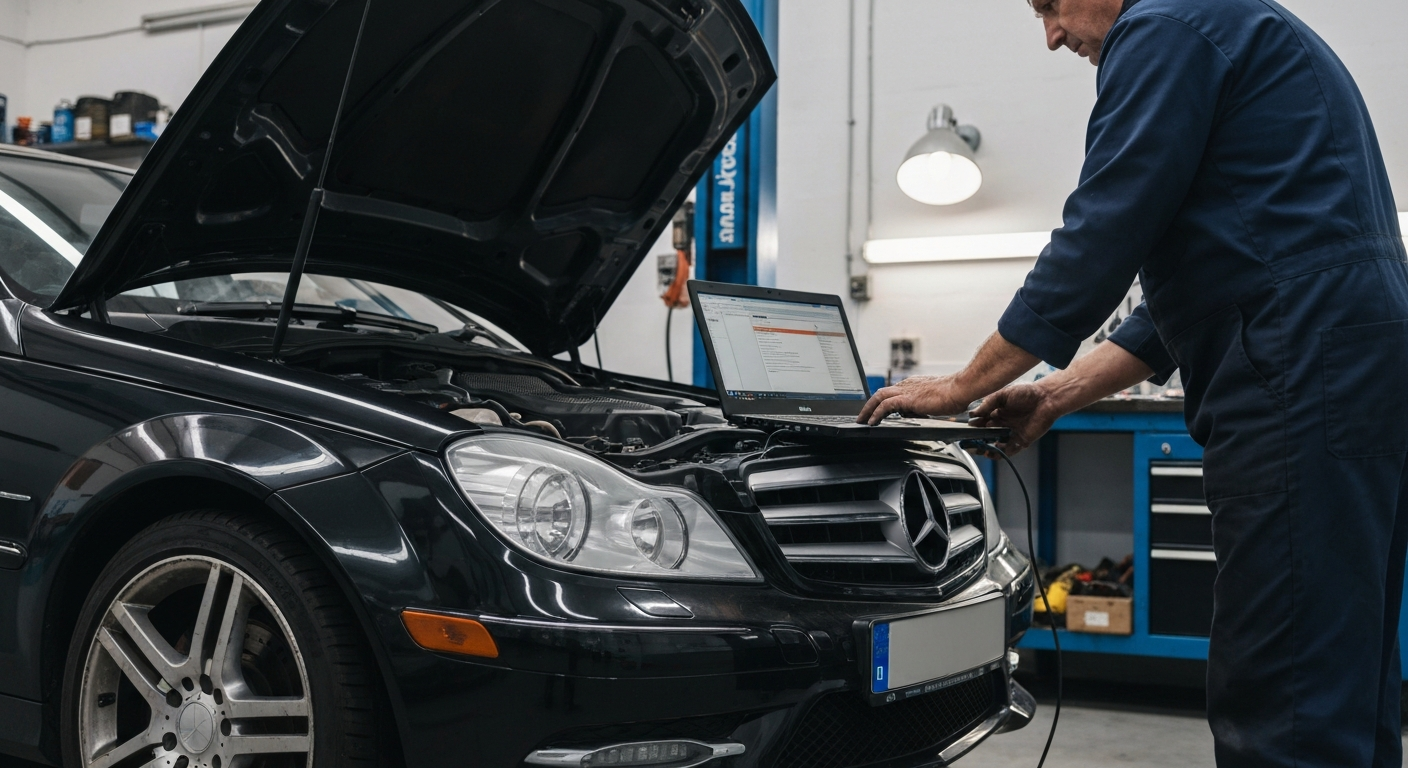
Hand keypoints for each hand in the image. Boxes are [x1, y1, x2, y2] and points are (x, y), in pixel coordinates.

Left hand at [857, 376, 971, 424]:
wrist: (960, 388)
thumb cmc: (955, 394)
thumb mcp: (936, 402)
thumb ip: (926, 407)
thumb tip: (924, 414)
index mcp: (914, 385)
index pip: (892, 392)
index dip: (882, 402)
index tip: (875, 411)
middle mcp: (907, 385)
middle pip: (881, 393)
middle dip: (869, 405)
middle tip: (862, 417)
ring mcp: (906, 390)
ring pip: (879, 396)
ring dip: (868, 409)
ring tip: (862, 420)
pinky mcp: (908, 398)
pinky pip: (885, 405)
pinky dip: (876, 413)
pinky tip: (872, 422)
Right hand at [967, 383, 1058, 455]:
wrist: (1047, 399)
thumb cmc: (1027, 393)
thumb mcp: (1003, 394)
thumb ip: (988, 404)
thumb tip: (973, 413)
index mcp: (997, 412)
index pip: (981, 421)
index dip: (973, 425)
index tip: (966, 428)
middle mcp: (1003, 423)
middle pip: (985, 434)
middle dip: (976, 438)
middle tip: (968, 441)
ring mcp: (1011, 433)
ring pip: (994, 444)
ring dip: (985, 448)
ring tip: (978, 448)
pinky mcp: (1020, 441)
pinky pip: (1008, 451)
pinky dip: (999, 453)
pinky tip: (992, 451)